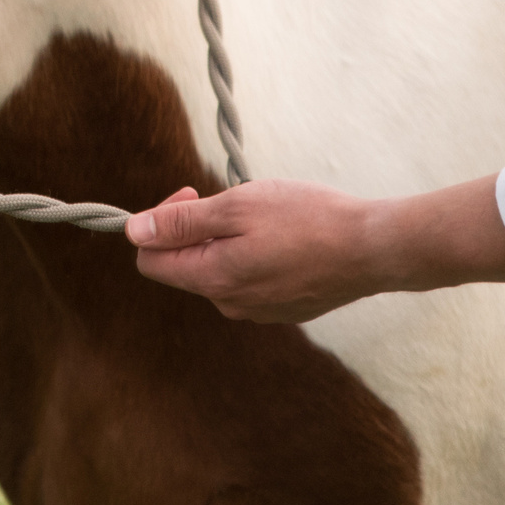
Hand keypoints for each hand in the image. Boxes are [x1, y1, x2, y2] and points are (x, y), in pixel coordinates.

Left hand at [128, 176, 504, 321]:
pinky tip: (288, 236)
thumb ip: (182, 222)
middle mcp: (230, 304)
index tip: (193, 194)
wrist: (372, 248)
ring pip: (220, 271)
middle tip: (230, 196)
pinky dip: (256, 254)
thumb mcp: (237, 206)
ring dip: (229, 239)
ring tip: (267, 215)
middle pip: (186, 265)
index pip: (151, 261)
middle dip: (196, 228)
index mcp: (212, 279)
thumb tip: (132, 232)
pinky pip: (252, 279)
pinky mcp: (286, 308)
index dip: (160, 222)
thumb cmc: (307, 219)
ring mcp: (260, 311)